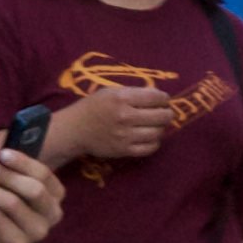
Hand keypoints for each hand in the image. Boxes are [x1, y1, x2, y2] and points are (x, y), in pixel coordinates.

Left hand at [0, 149, 62, 242]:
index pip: (44, 174)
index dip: (22, 162)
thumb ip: (14, 172)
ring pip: (13, 204)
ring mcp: (38, 231)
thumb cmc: (7, 209)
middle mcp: (53, 214)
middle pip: (34, 190)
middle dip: (8, 176)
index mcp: (56, 195)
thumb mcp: (14, 188)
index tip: (1, 154)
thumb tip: (1, 151)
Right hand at [44, 81, 176, 167]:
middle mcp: (126, 116)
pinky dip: (155, 143)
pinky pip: (149, 148)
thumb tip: (157, 95)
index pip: (155, 97)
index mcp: (122, 98)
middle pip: (161, 116)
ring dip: (161, 128)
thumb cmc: (93, 106)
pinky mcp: (124, 150)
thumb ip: (134, 92)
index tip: (164, 100)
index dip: (164, 98)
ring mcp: (125, 135)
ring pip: (157, 132)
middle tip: (165, 113)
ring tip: (158, 125)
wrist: (75, 130)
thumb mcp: (111, 91)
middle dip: (167, 113)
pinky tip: (151, 137)